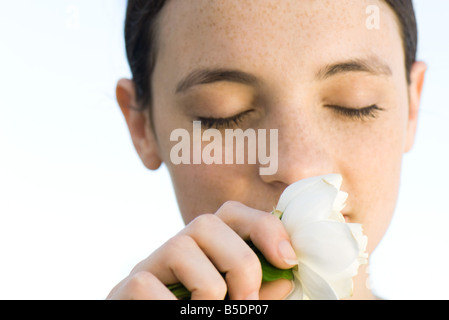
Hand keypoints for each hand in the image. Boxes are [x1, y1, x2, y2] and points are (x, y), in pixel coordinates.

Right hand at [106, 201, 296, 299]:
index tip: (287, 260)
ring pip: (180, 246)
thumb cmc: (198, 315)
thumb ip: (256, 293)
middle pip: (206, 222)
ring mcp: (148, 267)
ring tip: (214, 313)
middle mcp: (175, 250)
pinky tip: (183, 317)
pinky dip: (174, 308)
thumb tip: (285, 279)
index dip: (263, 226)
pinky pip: (146, 285)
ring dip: (209, 287)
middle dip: (240, 261)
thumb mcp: (232, 304)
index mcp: (204, 251)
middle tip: (249, 300)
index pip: (231, 214)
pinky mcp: (125, 289)